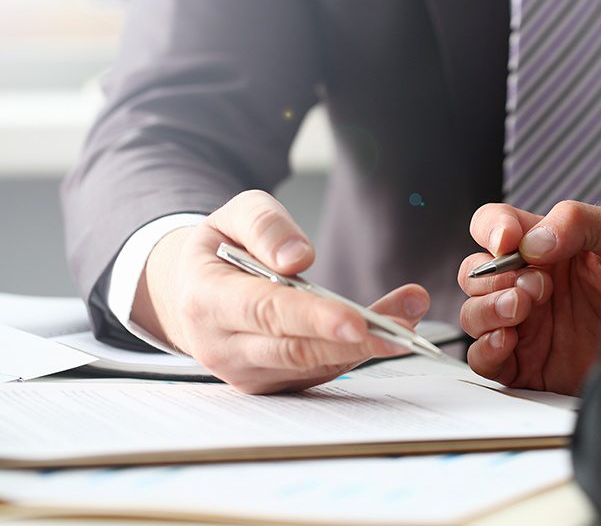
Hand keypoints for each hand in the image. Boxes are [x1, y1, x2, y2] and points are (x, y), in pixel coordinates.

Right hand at [133, 190, 429, 393]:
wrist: (189, 293)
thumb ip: (264, 226)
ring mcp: (247, 372)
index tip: (356, 320)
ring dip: (368, 346)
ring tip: (411, 314)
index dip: (314, 318)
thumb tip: (298, 258)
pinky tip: (392, 328)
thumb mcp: (232, 216)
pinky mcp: (272, 384)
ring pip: (315, 366)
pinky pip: (321, 372)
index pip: (266, 312)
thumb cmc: (218, 251)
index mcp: (208, 299)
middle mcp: (224, 346)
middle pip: (297, 351)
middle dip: (355, 342)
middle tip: (405, 328)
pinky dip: (359, 352)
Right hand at [458, 201, 600, 394]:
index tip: (508, 241)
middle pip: (475, 271)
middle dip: (495, 275)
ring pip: (471, 312)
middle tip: (538, 286)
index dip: (492, 229)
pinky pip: (482, 359)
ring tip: (523, 309)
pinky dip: (485, 348)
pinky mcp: (527, 367)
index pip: (495, 226)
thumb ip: (579, 221)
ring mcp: (526, 326)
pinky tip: (510, 341)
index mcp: (548, 247)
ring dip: (488, 308)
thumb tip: (531, 243)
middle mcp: (530, 284)